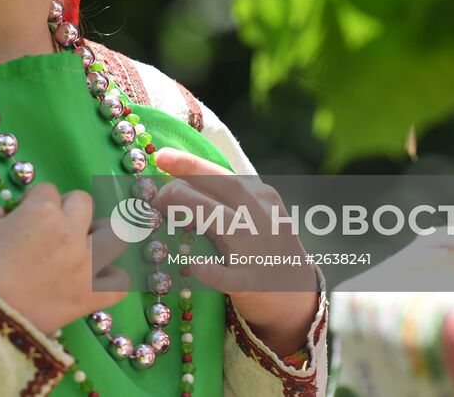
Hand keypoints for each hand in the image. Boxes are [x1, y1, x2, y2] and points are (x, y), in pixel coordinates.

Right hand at [0, 182, 130, 334]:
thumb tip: (5, 214)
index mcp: (43, 212)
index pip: (47, 191)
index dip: (33, 201)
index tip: (23, 216)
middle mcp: (71, 233)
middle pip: (84, 202)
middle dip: (67, 209)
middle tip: (52, 228)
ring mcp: (88, 264)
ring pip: (114, 235)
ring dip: (100, 235)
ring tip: (86, 245)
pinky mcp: (93, 295)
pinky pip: (121, 282)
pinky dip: (113, 280)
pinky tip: (99, 279)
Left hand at [152, 147, 319, 356]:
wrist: (299, 297)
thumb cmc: (265, 248)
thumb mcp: (257, 214)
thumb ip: (228, 196)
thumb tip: (179, 180)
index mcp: (262, 196)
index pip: (224, 173)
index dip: (190, 163)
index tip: (161, 156)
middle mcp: (263, 218)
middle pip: (226, 188)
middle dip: (187, 179)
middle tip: (155, 187)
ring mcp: (259, 250)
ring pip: (226, 222)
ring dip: (192, 211)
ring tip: (162, 211)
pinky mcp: (252, 283)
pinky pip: (230, 277)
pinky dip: (211, 271)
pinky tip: (193, 265)